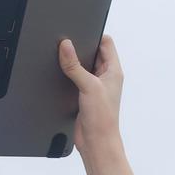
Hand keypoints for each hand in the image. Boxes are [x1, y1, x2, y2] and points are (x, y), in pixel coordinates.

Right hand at [58, 34, 122, 155]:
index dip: (93, 35)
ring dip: (73, 63)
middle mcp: (105, 77)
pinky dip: (68, 76)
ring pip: (83, 67)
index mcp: (113, 71)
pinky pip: (75, 80)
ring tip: (62, 60)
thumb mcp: (88, 86)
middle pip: (92, 53)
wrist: (97, 143)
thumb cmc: (102, 118)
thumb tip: (66, 46)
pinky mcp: (84, 96)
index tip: (79, 31)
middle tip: (66, 44)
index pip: (106, 43)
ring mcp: (95, 86)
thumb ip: (75, 65)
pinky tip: (60, 77)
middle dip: (80, 48)